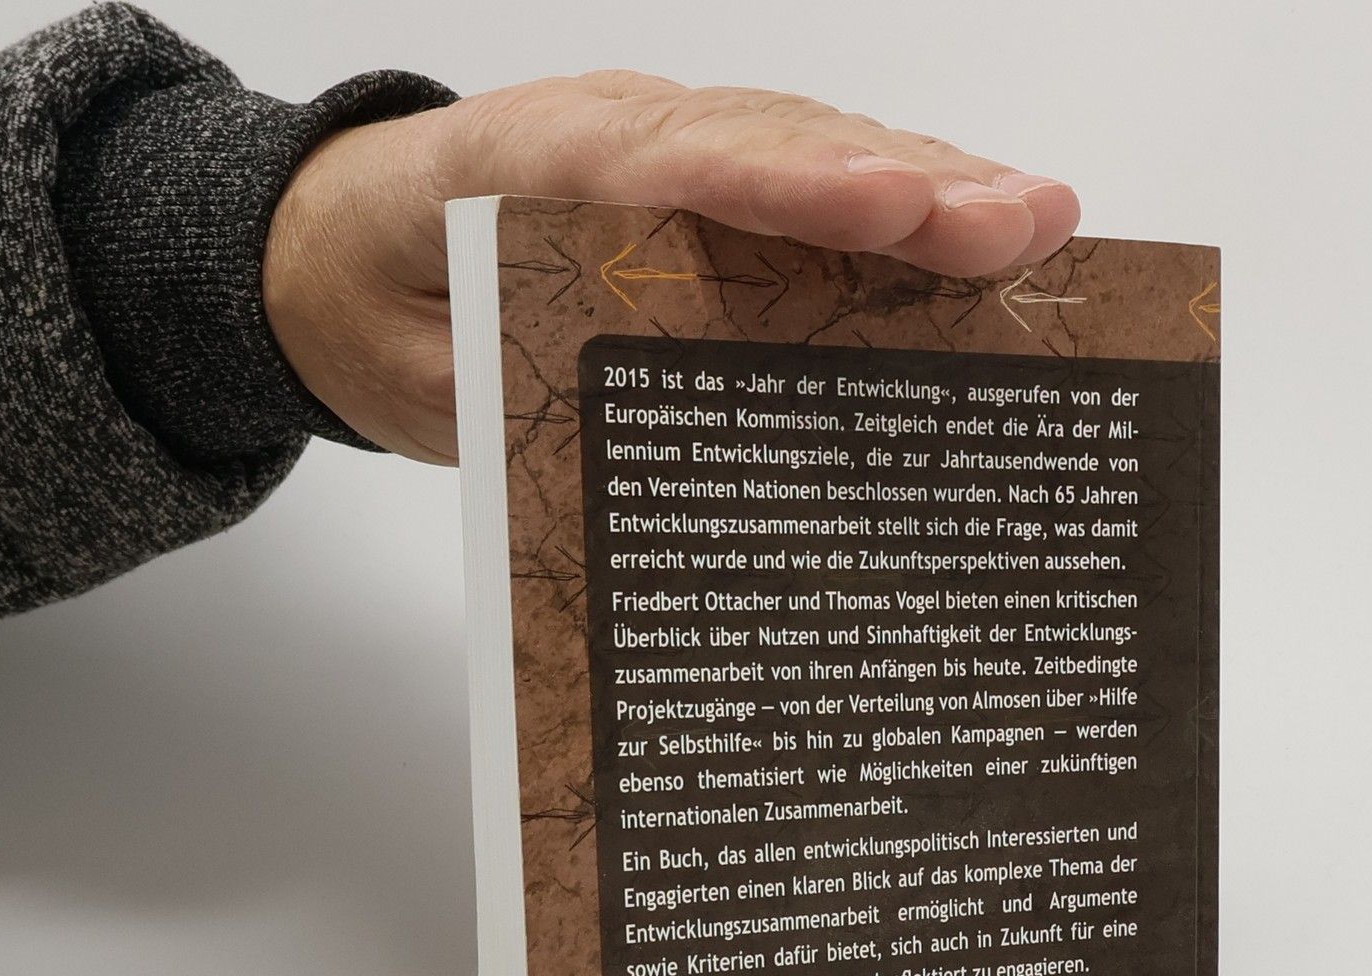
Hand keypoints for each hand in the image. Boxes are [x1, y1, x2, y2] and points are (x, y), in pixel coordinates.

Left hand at [263, 72, 1080, 462]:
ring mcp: (665, 148)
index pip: (672, 165)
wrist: (329, 253)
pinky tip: (982, 234)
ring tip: (1042, 226)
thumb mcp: (420, 382)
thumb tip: (647, 442)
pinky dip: (895, 204)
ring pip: (807, 148)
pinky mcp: (697, 183)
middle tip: (1025, 226)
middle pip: (772, 141)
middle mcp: (615, 136)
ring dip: (928, 184)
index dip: (787, 184)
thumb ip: (520, 395)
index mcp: (524, 169)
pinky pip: (803, 179)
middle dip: (904, 182)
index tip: (891, 206)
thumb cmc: (378, 314)